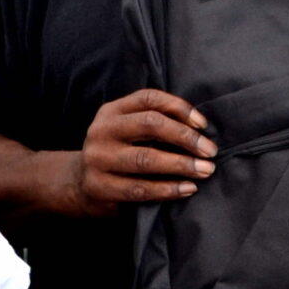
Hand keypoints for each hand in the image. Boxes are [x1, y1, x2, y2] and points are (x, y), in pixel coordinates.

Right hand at [68, 89, 215, 213]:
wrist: (77, 184)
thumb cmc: (117, 153)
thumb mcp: (127, 130)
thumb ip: (154, 122)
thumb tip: (200, 128)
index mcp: (111, 111)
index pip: (149, 99)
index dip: (180, 108)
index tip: (203, 125)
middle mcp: (102, 130)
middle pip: (150, 124)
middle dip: (186, 137)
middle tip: (210, 151)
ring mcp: (97, 159)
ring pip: (146, 158)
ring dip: (181, 164)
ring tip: (205, 170)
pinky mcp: (99, 187)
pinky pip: (140, 188)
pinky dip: (168, 189)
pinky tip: (188, 188)